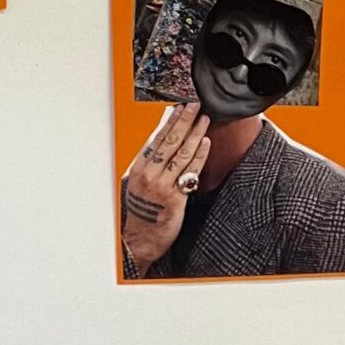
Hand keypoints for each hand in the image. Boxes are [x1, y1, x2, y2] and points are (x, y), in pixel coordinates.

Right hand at [120, 105, 210, 271]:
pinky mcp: (175, 198)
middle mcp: (150, 174)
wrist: (140, 239)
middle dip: (183, 120)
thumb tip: (162, 139)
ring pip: (181, 153)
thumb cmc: (142, 211)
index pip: (156, 138)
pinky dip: (199, 156)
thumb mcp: (139, 183)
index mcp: (139, 167)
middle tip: (194, 104)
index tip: (179, 106)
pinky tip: (206, 143)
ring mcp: (162, 186)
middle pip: (169, 141)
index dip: (169, 121)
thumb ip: (151, 163)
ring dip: (194, 133)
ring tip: (204, 118)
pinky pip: (190, 172)